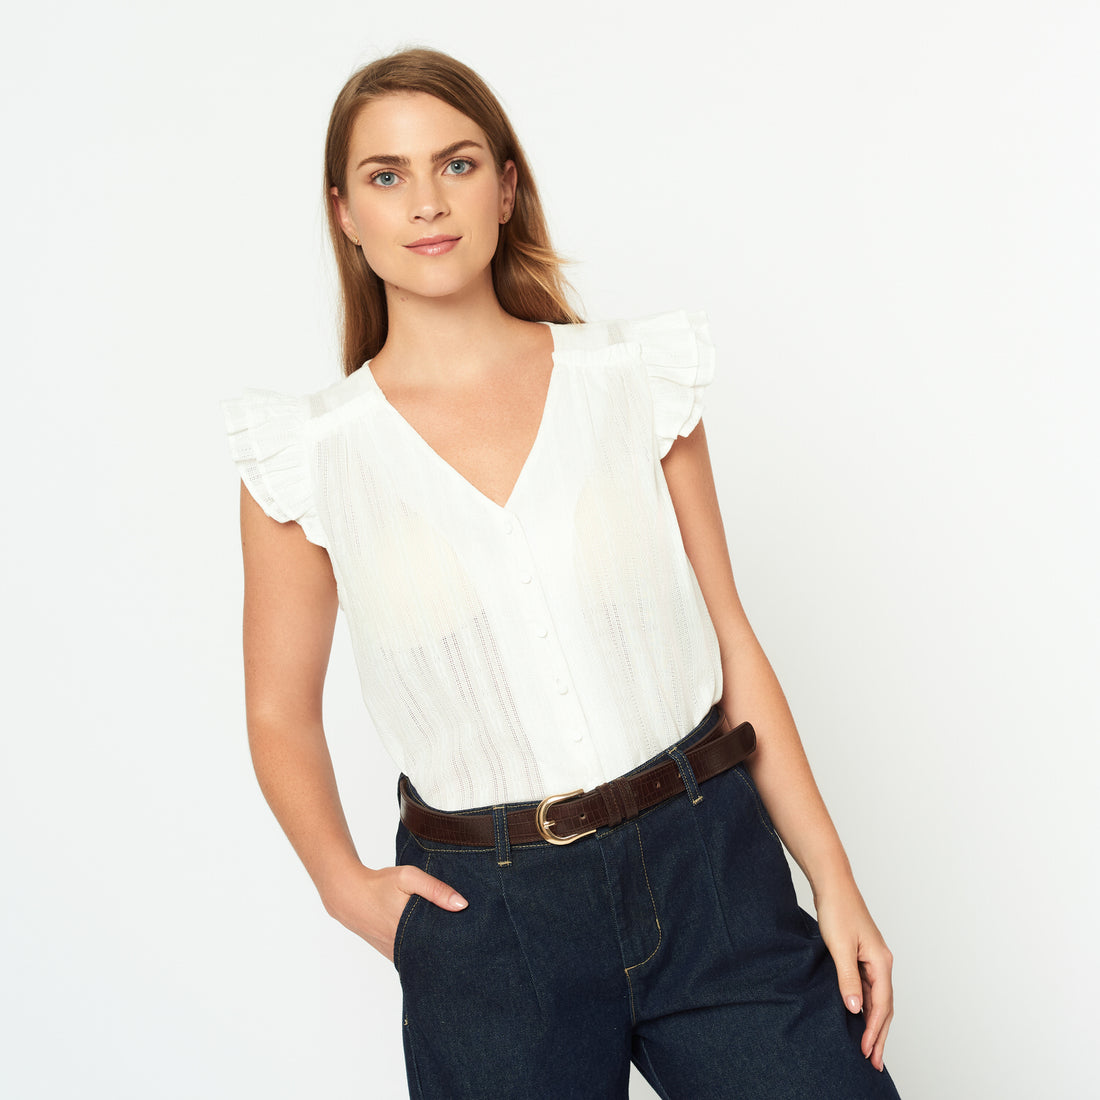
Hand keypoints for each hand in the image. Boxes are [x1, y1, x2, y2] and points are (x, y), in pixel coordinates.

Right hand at [321, 862, 466, 960]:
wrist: (349, 896)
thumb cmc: (380, 884)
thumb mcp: (408, 878)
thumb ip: (435, 889)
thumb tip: (462, 904)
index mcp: (410, 929)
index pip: (442, 943)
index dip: (458, 940)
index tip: (474, 936)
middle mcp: (403, 947)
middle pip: (435, 954)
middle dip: (451, 948)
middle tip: (469, 941)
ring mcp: (396, 954)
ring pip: (424, 958)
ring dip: (436, 952)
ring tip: (456, 945)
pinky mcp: (391, 955)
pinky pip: (412, 958)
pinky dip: (423, 953)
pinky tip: (434, 945)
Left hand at [814, 885, 893, 1070]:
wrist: (833, 884)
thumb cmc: (837, 910)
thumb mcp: (839, 947)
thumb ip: (848, 979)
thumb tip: (856, 1010)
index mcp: (881, 962)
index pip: (882, 1005)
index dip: (875, 1030)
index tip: (868, 1052)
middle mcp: (881, 962)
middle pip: (885, 1007)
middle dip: (880, 1035)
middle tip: (875, 1063)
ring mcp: (872, 959)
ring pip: (877, 999)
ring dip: (874, 1023)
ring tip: (869, 1048)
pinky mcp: (861, 955)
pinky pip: (867, 988)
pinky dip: (866, 1006)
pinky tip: (858, 1017)